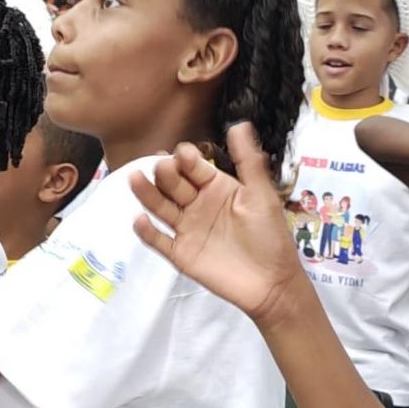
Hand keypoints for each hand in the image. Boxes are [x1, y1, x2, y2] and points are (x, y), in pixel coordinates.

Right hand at [131, 124, 310, 330]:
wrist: (272, 284)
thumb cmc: (270, 236)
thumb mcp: (262, 195)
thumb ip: (248, 161)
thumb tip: (239, 123)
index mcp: (216, 187)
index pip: (194, 167)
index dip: (186, 159)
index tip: (183, 153)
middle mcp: (198, 205)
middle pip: (174, 184)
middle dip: (166, 174)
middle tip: (161, 166)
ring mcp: (187, 229)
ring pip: (161, 207)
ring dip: (148, 194)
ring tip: (135, 178)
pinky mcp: (180, 254)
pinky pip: (159, 241)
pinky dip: (147, 231)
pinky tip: (140, 219)